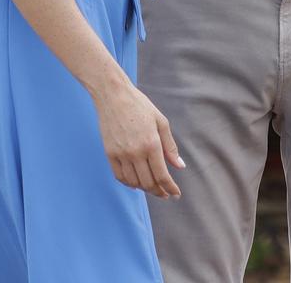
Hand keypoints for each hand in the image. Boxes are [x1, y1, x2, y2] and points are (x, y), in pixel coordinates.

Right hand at [92, 72, 184, 198]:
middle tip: (166, 193)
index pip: (162, 176)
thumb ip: (170, 146)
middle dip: (159, 191)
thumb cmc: (140, 106)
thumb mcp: (160, 121)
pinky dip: (129, 183)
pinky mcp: (110, 153)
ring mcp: (121, 154)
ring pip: (134, 182)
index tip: (176, 194)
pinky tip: (136, 182)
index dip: (170, 188)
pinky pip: (120, 176)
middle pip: (148, 182)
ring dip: (145, 188)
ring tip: (153, 187)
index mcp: (151, 143)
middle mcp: (136, 152)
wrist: (113, 96)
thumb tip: (180, 166)